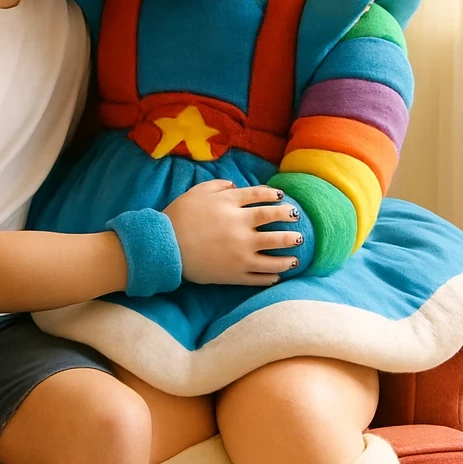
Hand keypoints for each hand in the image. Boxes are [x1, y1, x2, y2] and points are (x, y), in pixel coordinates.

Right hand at [164, 178, 304, 285]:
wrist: (164, 247)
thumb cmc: (178, 217)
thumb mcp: (197, 193)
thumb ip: (218, 186)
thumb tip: (235, 186)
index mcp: (231, 206)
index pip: (261, 198)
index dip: (275, 197)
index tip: (283, 199)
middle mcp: (241, 228)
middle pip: (274, 223)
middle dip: (290, 222)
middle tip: (298, 224)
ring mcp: (240, 253)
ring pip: (273, 254)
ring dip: (288, 255)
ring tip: (296, 256)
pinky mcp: (234, 274)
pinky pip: (258, 277)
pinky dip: (270, 277)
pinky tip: (277, 276)